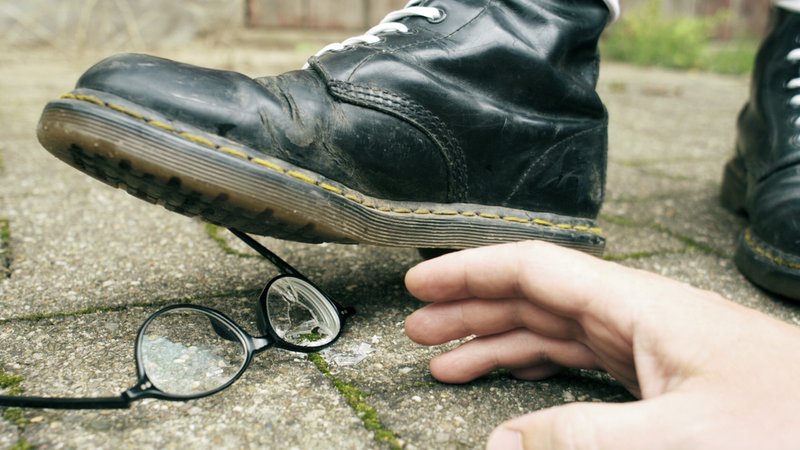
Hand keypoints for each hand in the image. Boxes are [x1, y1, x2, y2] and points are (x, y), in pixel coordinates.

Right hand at [404, 241, 799, 449]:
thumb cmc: (787, 428)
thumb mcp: (679, 439)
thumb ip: (581, 440)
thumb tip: (500, 445)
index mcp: (639, 307)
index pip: (535, 269)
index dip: (471, 273)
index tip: (421, 285)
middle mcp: (637, 317)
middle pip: (535, 297)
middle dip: (472, 309)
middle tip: (417, 329)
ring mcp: (648, 347)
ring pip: (553, 331)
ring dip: (496, 342)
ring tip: (445, 361)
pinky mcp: (659, 378)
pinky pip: (579, 360)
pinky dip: (536, 367)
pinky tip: (512, 377)